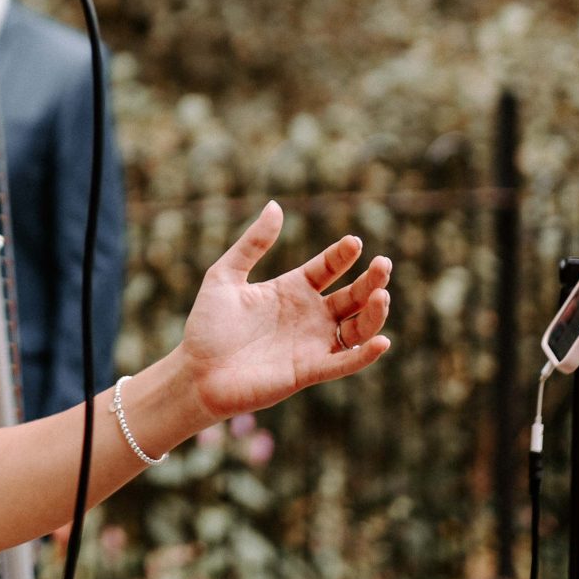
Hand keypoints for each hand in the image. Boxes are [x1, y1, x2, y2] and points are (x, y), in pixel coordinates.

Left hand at [178, 201, 391, 424]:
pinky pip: (344, 362)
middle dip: (371, 280)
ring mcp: (312, 343)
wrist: (196, 373)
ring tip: (381, 295)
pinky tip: (382, 341)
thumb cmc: (208, 326)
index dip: (343, 255)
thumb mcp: (225, 275)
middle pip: (352, 296)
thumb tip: (276, 205)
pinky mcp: (309, 371)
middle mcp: (309, 315)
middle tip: (383, 264)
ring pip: (357, 328)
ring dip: (374, 314)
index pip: (328, 267)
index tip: (354, 242)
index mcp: (292, 289)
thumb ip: (252, 243)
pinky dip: (365, 355)